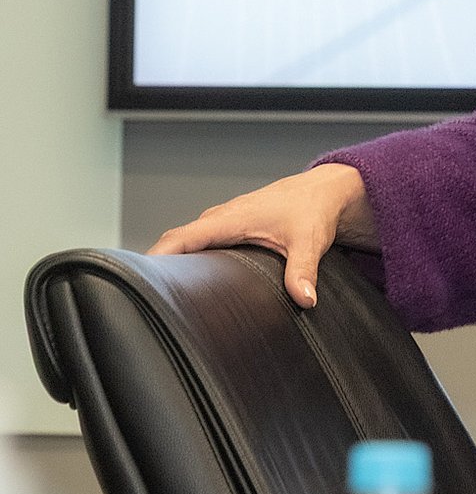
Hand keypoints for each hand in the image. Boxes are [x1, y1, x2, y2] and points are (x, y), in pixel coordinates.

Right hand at [148, 165, 374, 308]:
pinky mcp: (231, 227)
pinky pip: (200, 242)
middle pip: (175, 243)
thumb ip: (303, 272)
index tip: (133, 282)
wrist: (325, 191)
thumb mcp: (309, 242)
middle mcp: (219, 218)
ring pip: (187, 243)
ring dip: (172, 264)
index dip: (153, 259)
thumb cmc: (313, 210)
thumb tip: (304, 299)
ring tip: (156, 298)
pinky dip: (189, 258)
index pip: (178, 239)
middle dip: (155, 268)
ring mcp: (224, 221)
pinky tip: (187, 283)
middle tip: (139, 301)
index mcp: (228, 219)